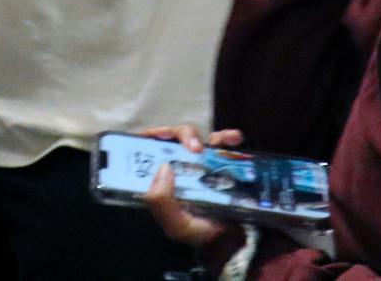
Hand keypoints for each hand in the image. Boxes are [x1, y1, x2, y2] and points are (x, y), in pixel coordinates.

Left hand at [139, 125, 246, 250]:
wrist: (230, 244)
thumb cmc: (198, 234)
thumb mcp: (176, 225)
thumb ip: (162, 202)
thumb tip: (165, 167)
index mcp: (159, 179)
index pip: (147, 148)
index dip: (151, 136)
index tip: (162, 136)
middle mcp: (175, 168)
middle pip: (171, 139)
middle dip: (179, 136)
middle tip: (192, 148)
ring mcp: (197, 164)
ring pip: (194, 138)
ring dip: (199, 136)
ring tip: (205, 148)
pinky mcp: (219, 165)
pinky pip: (221, 146)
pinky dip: (226, 138)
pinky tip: (234, 138)